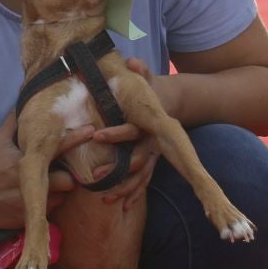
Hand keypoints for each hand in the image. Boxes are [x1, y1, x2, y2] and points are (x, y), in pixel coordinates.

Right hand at [0, 112, 90, 231]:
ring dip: (60, 192)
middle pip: (69, 181)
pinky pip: (50, 212)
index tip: (91, 130)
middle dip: (69, 176)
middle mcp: (29, 181)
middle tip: (62, 171)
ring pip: (62, 199)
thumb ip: (14, 122)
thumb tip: (24, 101)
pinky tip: (40, 197)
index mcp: (25, 160)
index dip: (76, 139)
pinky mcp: (27, 218)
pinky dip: (49, 204)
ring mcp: (29, 202)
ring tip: (50, 184)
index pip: (58, 147)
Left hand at [93, 59, 182, 207]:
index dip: (115, 134)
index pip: (131, 130)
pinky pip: (145, 181)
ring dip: (125, 188)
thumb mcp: (148, 78)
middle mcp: (153, 141)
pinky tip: (124, 207)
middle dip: (118, 170)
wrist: (171, 103)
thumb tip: (132, 61)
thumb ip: (141, 70)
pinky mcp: (152, 163)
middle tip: (96, 176)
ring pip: (141, 176)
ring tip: (106, 198)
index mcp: (149, 122)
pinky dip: (136, 193)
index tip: (96, 136)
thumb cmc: (152, 90)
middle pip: (137, 160)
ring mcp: (154, 155)